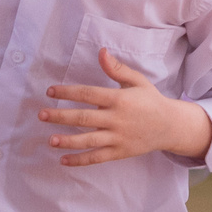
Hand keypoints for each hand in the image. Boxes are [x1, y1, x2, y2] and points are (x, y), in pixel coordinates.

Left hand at [39, 49, 209, 165]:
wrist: (170, 126)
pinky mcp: (120, 152)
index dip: (67, 92)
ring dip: (68, 141)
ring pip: (89, 140)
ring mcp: (118, 137)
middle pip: (84, 118)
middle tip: (41, 115)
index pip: (88, 94)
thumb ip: (117, 68)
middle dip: (61, 116)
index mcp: (119, 99)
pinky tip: (63, 160)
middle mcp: (117, 119)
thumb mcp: (137, 81)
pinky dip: (80, 160)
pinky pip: (97, 157)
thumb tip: (101, 51)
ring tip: (50, 140)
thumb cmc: (150, 101)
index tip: (50, 92)